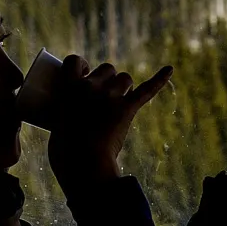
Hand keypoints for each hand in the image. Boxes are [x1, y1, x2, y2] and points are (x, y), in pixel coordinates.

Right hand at [45, 54, 173, 192]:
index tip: (83, 72)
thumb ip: (65, 117)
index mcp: (68, 88)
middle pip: (106, 68)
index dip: (81, 64)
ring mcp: (111, 97)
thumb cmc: (65, 151)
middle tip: (103, 98)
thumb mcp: (56, 126)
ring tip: (119, 102)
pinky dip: (159, 79)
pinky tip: (169, 69)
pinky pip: (147, 90)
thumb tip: (70, 121)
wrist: (84, 165)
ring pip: (125, 78)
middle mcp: (91, 86)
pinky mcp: (127, 109)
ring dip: (124, 87)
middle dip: (108, 79)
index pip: (74, 61)